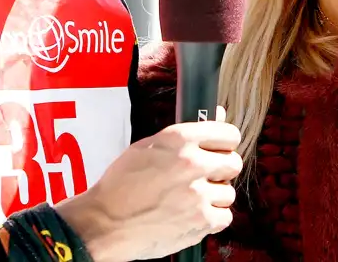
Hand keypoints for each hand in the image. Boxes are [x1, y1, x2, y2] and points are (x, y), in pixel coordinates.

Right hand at [56, 107, 242, 261]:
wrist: (104, 223)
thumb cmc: (121, 185)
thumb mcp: (147, 147)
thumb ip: (186, 133)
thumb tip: (219, 114)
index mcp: (179, 139)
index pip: (229, 134)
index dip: (225, 142)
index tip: (220, 149)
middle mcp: (192, 164)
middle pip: (233, 163)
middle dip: (221, 170)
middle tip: (205, 176)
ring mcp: (198, 195)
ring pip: (228, 192)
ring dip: (214, 196)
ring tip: (192, 199)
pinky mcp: (200, 222)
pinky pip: (225, 217)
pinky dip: (212, 218)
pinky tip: (193, 214)